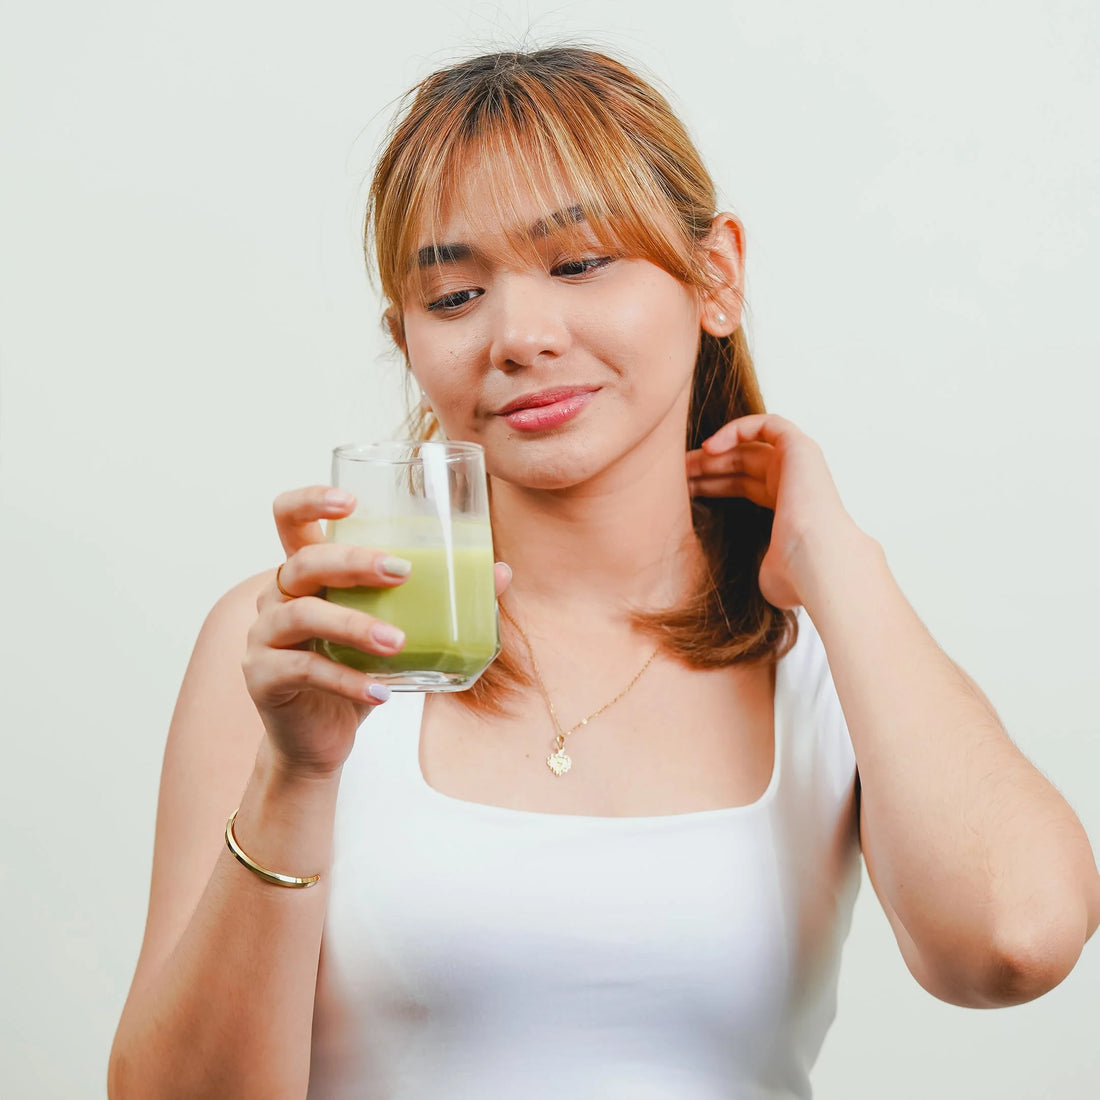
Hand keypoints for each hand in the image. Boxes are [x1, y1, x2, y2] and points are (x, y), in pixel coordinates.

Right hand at [243, 486, 511, 777]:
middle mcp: (278, 595)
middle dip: (353, 562)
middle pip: (303, 562)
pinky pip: (304, 670)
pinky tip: (381, 691)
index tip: (351, 501)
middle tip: (402, 572)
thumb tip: (500, 572)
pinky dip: (346, 680)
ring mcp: (264, 636)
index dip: (311, 501)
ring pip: (301, 615)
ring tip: (397, 643)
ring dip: (353, 625)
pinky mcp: (263, 677)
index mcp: (306, 572)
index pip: (289, 518)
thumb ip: (437, 598)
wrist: (321, 736)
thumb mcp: (395, 628)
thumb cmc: (356, 667)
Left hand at [686, 414, 865, 609]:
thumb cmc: (792, 575)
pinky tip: (710, 447)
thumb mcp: (762, 571)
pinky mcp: (800, 447)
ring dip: (714, 451)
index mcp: (787, 509)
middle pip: (742, 464)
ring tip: (683, 464)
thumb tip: (733, 580)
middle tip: (674, 476)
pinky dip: (737, 428)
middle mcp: (794, 483)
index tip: (681, 493)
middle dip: (706, 468)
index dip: (712, 485)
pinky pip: (766, 424)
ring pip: (749, 445)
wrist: (816, 562)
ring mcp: (800, 464)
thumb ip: (750, 564)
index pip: (745, 486)